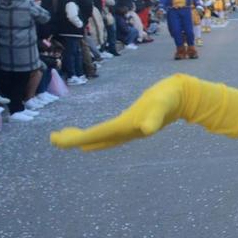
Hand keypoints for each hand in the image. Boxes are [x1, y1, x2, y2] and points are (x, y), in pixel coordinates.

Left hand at [50, 74, 237, 151]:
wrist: (184, 96)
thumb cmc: (171, 96)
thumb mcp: (162, 104)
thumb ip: (156, 117)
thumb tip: (147, 129)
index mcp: (127, 126)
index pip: (96, 134)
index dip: (75, 138)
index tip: (56, 140)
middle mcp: (125, 131)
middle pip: (95, 138)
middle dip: (73, 140)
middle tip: (53, 139)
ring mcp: (129, 130)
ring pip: (101, 138)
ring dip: (83, 139)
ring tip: (64, 138)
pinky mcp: (132, 125)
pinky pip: (109, 135)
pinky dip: (96, 138)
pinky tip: (90, 140)